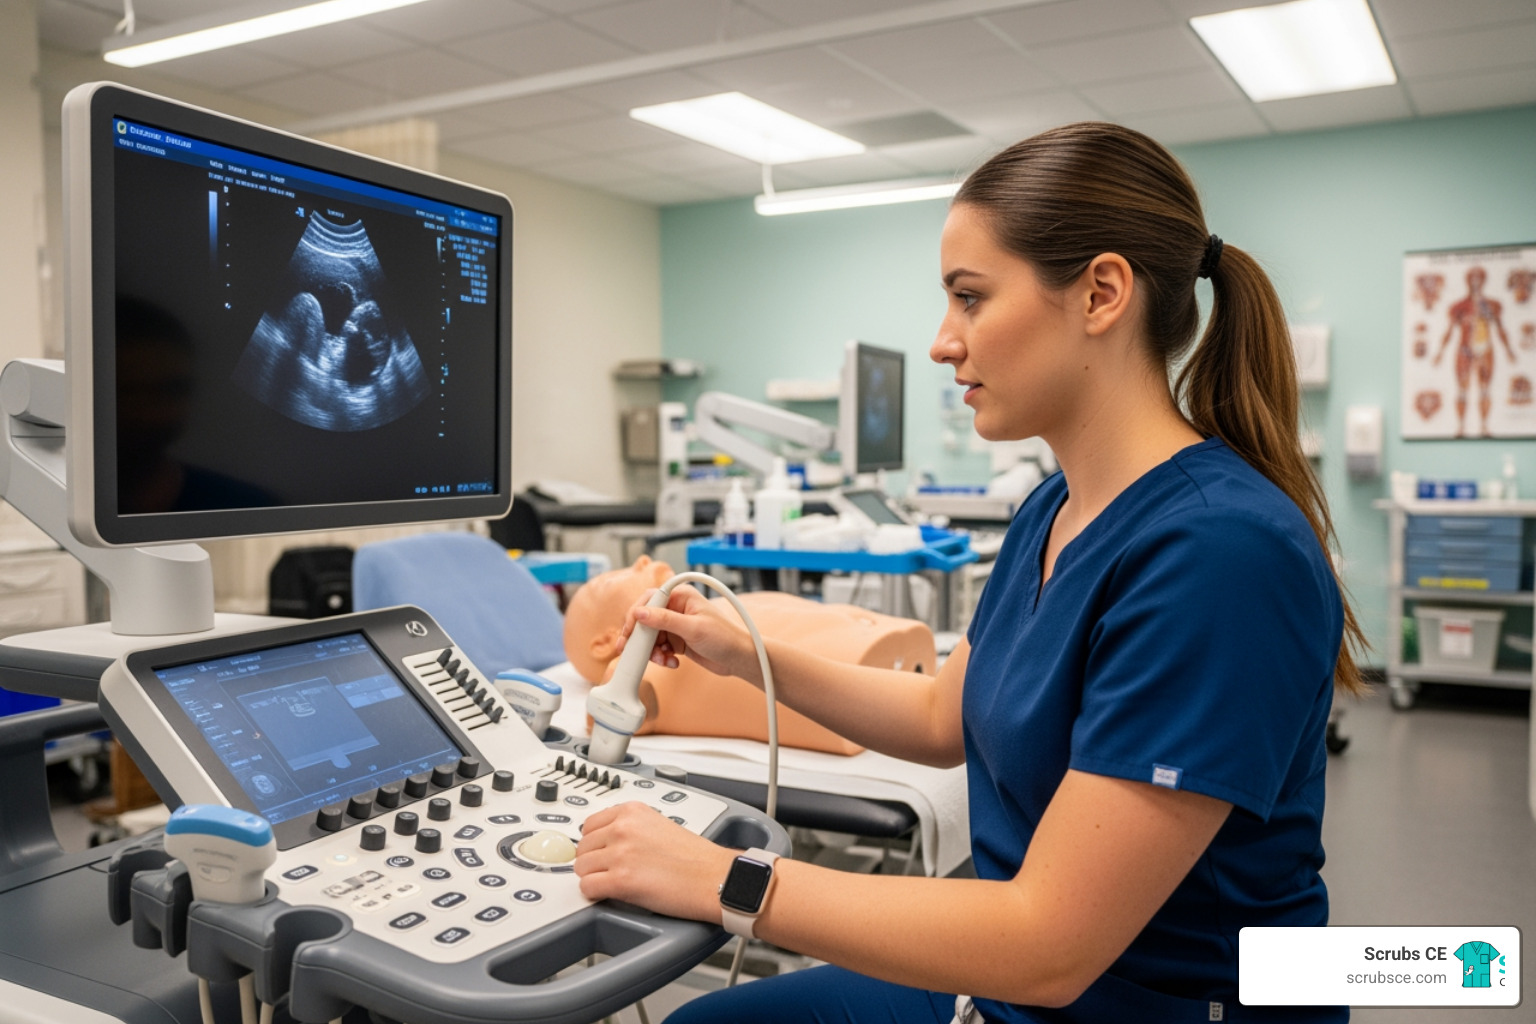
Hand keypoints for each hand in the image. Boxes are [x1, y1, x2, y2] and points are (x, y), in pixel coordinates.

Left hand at [574, 802, 733, 920]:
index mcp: (632, 811)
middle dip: (592, 861)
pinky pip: (587, 888)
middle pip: (582, 848)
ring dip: (594, 878)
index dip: (594, 843)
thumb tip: (606, 841)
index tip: (599, 852)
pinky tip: (611, 894)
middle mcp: (623, 828)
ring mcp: (620, 853)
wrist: (713, 877)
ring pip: (581, 868)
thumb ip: (630, 828)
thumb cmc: (695, 857)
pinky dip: (595, 894)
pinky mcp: (621, 880)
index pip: (589, 825)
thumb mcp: (657, 824)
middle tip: (608, 871)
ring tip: (614, 883)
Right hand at [619, 585, 759, 683]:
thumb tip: (639, 612)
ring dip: (652, 651)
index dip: (635, 615)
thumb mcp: (693, 628)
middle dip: (641, 638)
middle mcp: (676, 608)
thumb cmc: (725, 638)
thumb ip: (664, 620)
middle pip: (646, 620)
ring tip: (662, 659)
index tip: (629, 632)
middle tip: (633, 652)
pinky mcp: (677, 641)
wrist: (739, 659)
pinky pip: (659, 648)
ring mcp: (676, 626)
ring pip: (650, 636)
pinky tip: (672, 663)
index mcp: (681, 596)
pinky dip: (661, 657)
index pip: (648, 599)